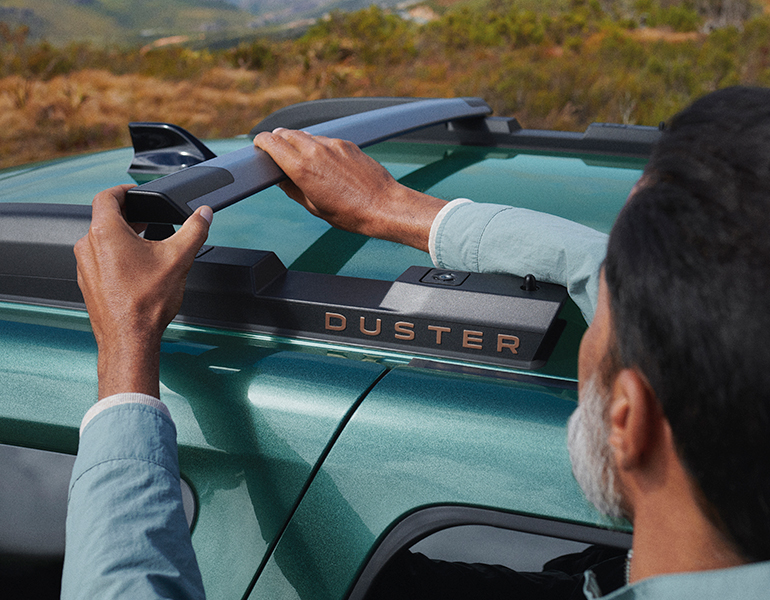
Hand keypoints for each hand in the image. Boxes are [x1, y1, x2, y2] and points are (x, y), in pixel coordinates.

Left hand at [74, 184, 211, 398]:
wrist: (130, 340)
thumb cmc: (146, 303)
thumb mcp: (179, 259)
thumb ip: (194, 230)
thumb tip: (204, 214)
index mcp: (105, 232)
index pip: (106, 196)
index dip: (123, 190)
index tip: (135, 192)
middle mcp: (88, 247)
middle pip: (104, 219)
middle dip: (128, 216)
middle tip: (148, 219)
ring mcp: (85, 267)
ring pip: (101, 241)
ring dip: (122, 238)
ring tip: (145, 246)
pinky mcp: (89, 284)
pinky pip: (100, 261)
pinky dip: (116, 257)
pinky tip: (137, 270)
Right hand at [253, 129, 446, 251]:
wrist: (383, 206)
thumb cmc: (350, 213)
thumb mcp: (313, 207)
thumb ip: (292, 189)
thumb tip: (281, 179)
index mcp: (302, 169)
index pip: (271, 142)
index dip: (261, 142)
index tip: (259, 145)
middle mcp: (316, 151)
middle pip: (286, 133)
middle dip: (277, 139)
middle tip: (275, 148)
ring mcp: (333, 144)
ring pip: (306, 135)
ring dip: (299, 142)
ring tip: (302, 159)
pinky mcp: (347, 143)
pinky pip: (325, 139)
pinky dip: (318, 146)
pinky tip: (325, 162)